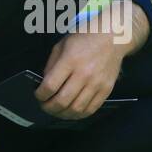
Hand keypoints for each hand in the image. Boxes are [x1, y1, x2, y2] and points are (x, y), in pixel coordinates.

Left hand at [34, 0, 146, 119]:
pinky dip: (79, 114)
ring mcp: (97, 83)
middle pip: (62, 101)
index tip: (38, 95)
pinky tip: (72, 112)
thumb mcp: (62, 45)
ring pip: (76, 109)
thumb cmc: (85, 38)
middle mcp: (84, 74)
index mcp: (70, 61)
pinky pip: (91, 109)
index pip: (50, 86)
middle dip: (49, 108)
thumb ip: (51, 65)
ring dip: (63, 114)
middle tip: (45, 106)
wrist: (113, 37)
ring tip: (57, 111)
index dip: (40, 95)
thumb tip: (45, 85)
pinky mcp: (106, 89)